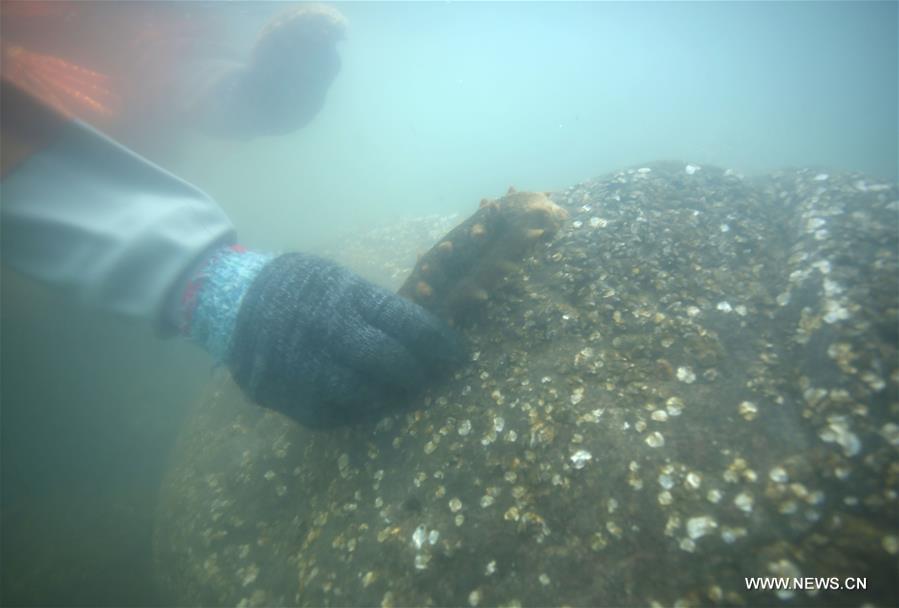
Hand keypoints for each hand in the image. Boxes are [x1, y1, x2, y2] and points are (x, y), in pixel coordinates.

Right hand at [226, 253, 461, 427]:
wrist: (232, 301)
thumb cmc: (299, 288)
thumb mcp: (339, 280)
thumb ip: (376, 307)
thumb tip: (428, 335)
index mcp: (347, 295)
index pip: (408, 322)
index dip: (440, 344)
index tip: (459, 356)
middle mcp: (328, 329)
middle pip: (391, 362)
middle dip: (420, 376)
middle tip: (431, 380)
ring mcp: (305, 365)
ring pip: (367, 395)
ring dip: (392, 398)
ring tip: (401, 394)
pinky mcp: (288, 396)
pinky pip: (337, 415)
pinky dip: (358, 411)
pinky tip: (365, 402)